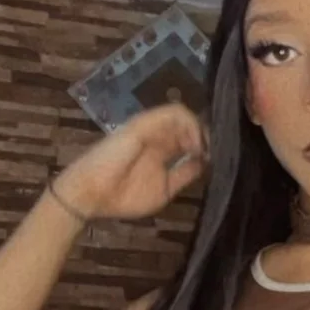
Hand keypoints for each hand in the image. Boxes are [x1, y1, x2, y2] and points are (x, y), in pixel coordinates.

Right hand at [52, 104, 207, 219]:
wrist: (93, 195)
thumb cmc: (124, 196)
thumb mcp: (165, 189)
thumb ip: (185, 174)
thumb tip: (205, 163)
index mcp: (162, 150)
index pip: (189, 137)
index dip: (206, 144)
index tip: (215, 159)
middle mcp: (158, 135)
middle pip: (189, 123)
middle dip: (207, 135)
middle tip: (215, 152)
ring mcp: (150, 128)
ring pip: (183, 114)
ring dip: (199, 129)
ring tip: (204, 149)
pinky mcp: (143, 124)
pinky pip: (172, 113)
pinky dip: (189, 125)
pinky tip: (194, 144)